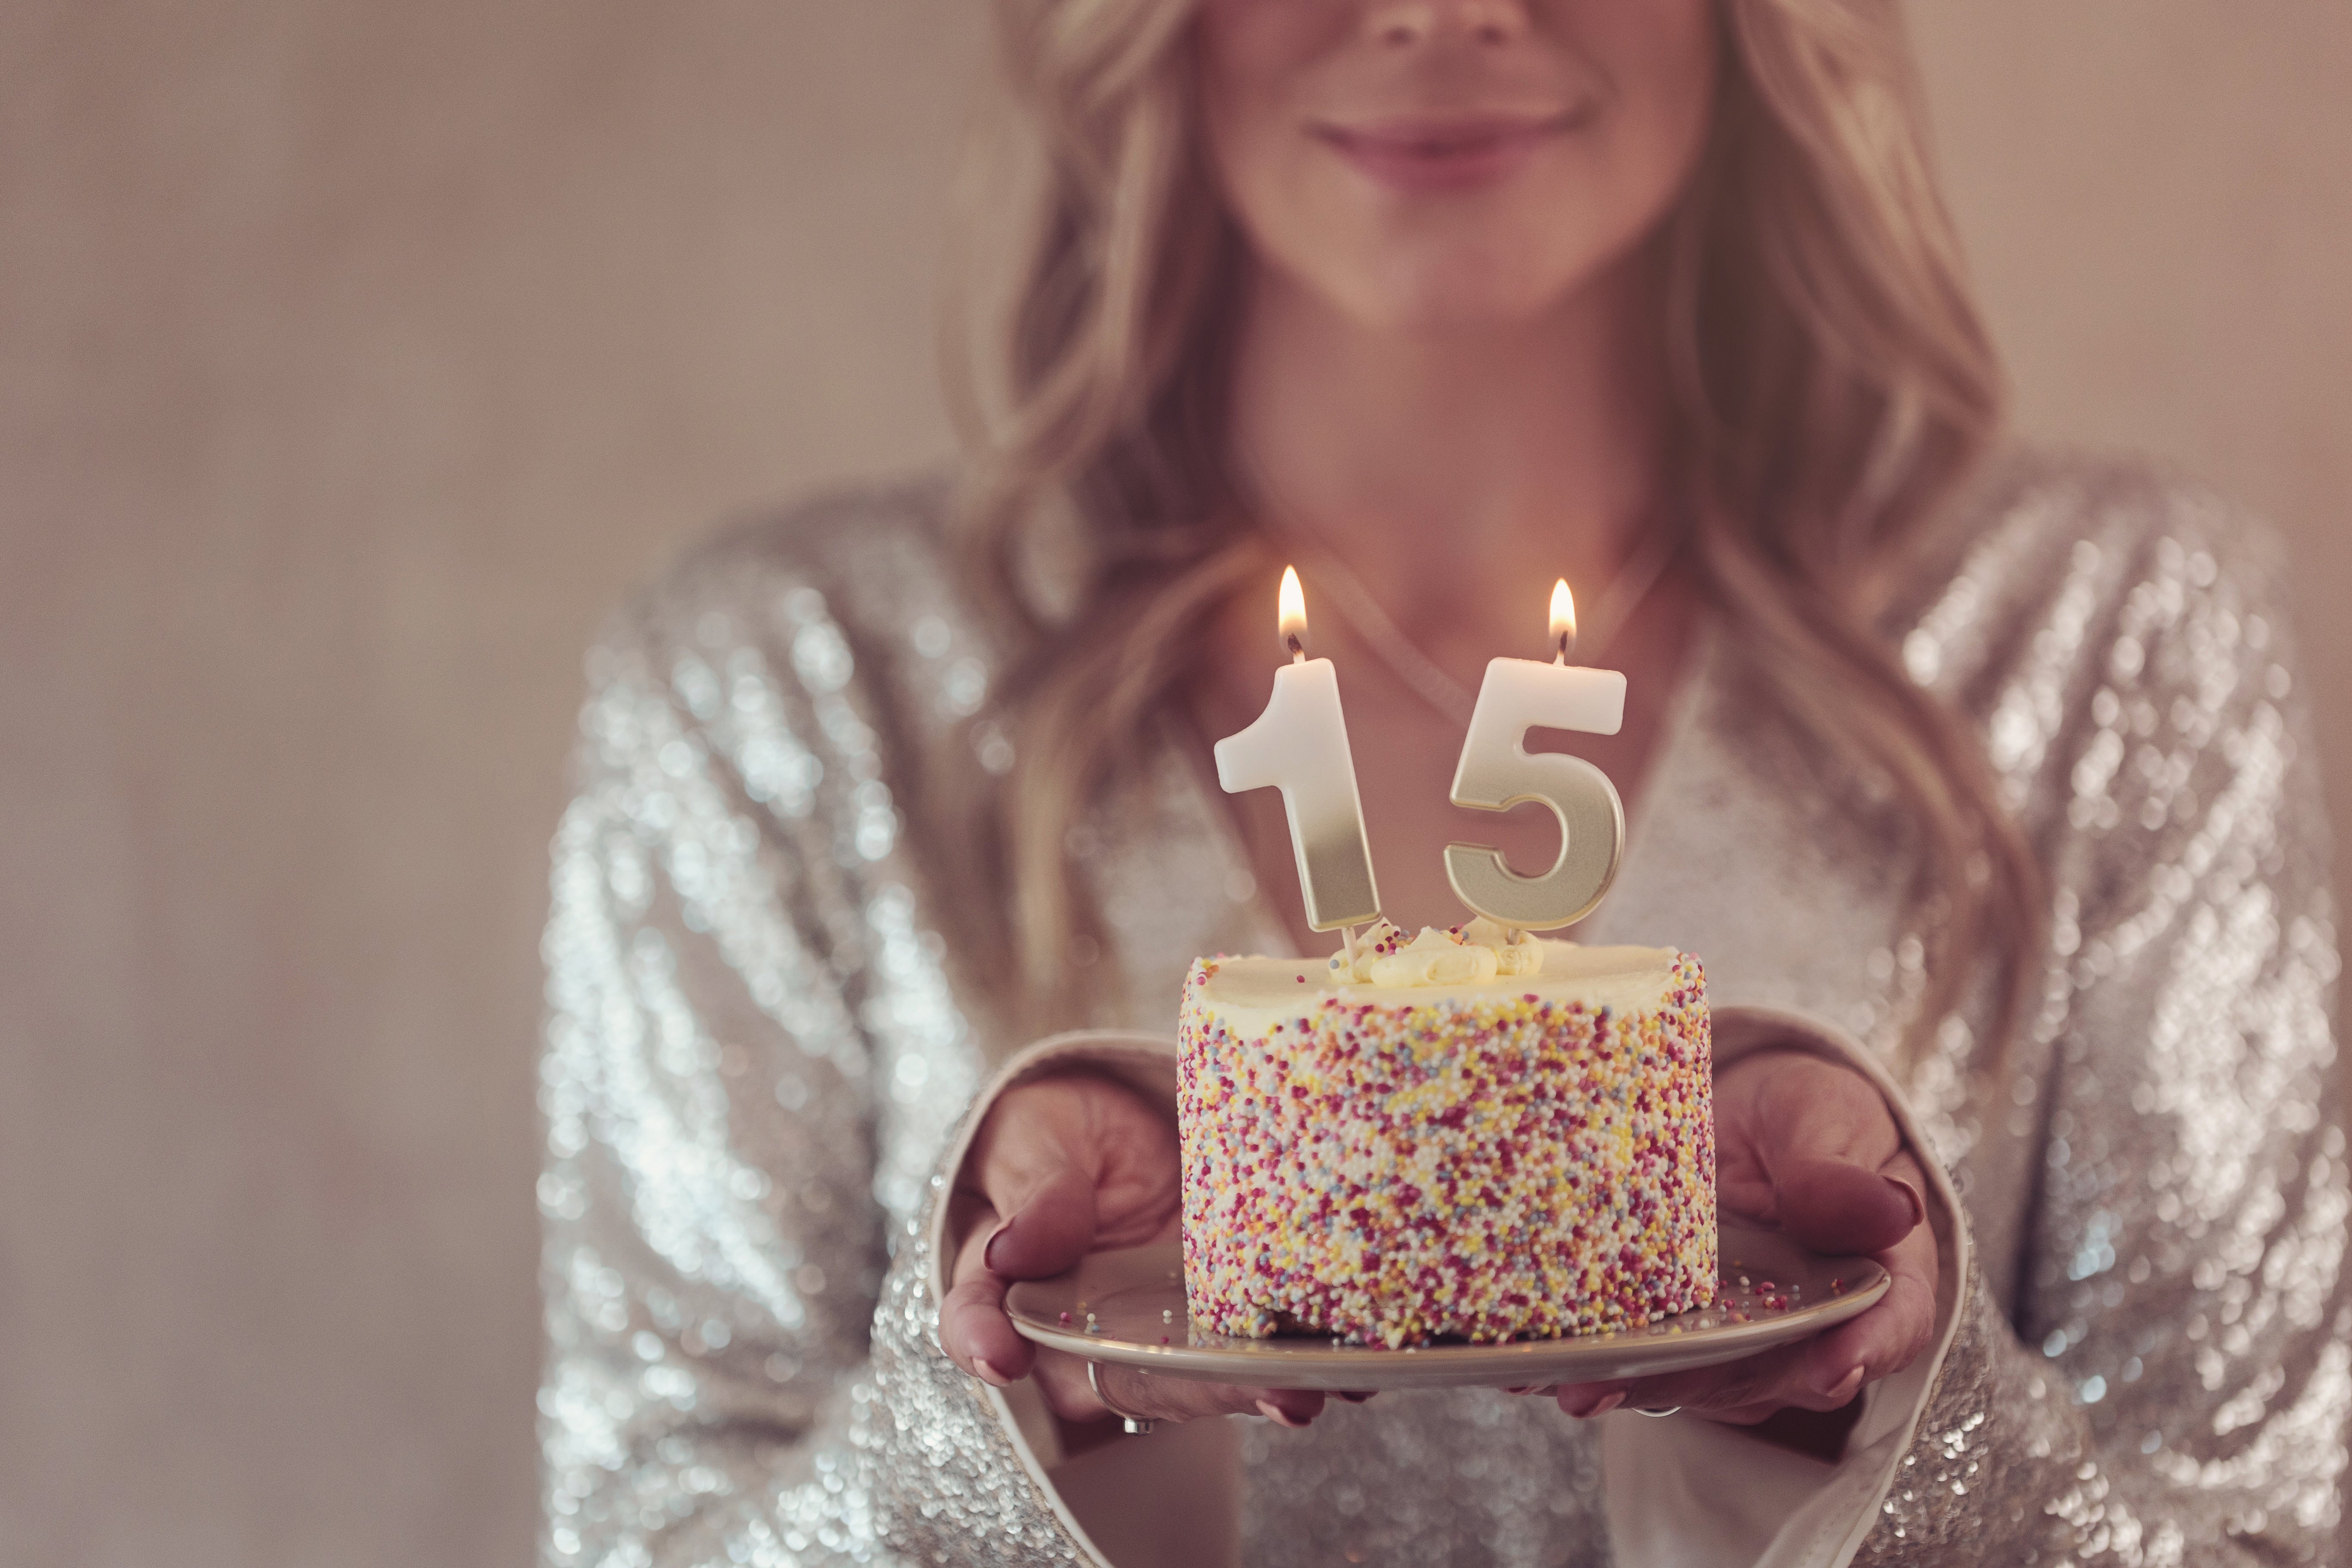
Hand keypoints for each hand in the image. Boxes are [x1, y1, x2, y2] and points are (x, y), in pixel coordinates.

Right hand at [937, 1071, 1326, 1430]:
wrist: (1122, 1124)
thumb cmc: (1058, 1135)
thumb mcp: (1034, 1138)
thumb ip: (1034, 1190)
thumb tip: (1017, 1245)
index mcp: (1006, 1283)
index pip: (978, 1318)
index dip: (981, 1339)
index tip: (998, 1355)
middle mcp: (1080, 1332)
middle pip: (1114, 1375)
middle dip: (1185, 1390)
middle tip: (1239, 1388)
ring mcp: (1155, 1336)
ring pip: (1194, 1380)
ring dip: (1254, 1391)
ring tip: (1306, 1388)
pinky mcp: (1218, 1323)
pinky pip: (1256, 1355)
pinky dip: (1307, 1363)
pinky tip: (1358, 1365)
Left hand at [1549, 1048, 1937, 1425]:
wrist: (1741, 1111)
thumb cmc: (1804, 1117)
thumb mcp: (1827, 1121)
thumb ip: (1839, 1172)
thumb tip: (1894, 1207)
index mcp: (1875, 1276)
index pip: (1889, 1322)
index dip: (1867, 1347)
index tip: (1836, 1363)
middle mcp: (1806, 1325)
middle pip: (1769, 1368)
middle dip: (1703, 1382)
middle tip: (1637, 1386)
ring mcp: (1733, 1332)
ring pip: (1692, 1373)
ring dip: (1629, 1383)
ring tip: (1568, 1383)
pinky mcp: (1669, 1322)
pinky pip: (1634, 1349)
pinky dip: (1583, 1357)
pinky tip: (1528, 1361)